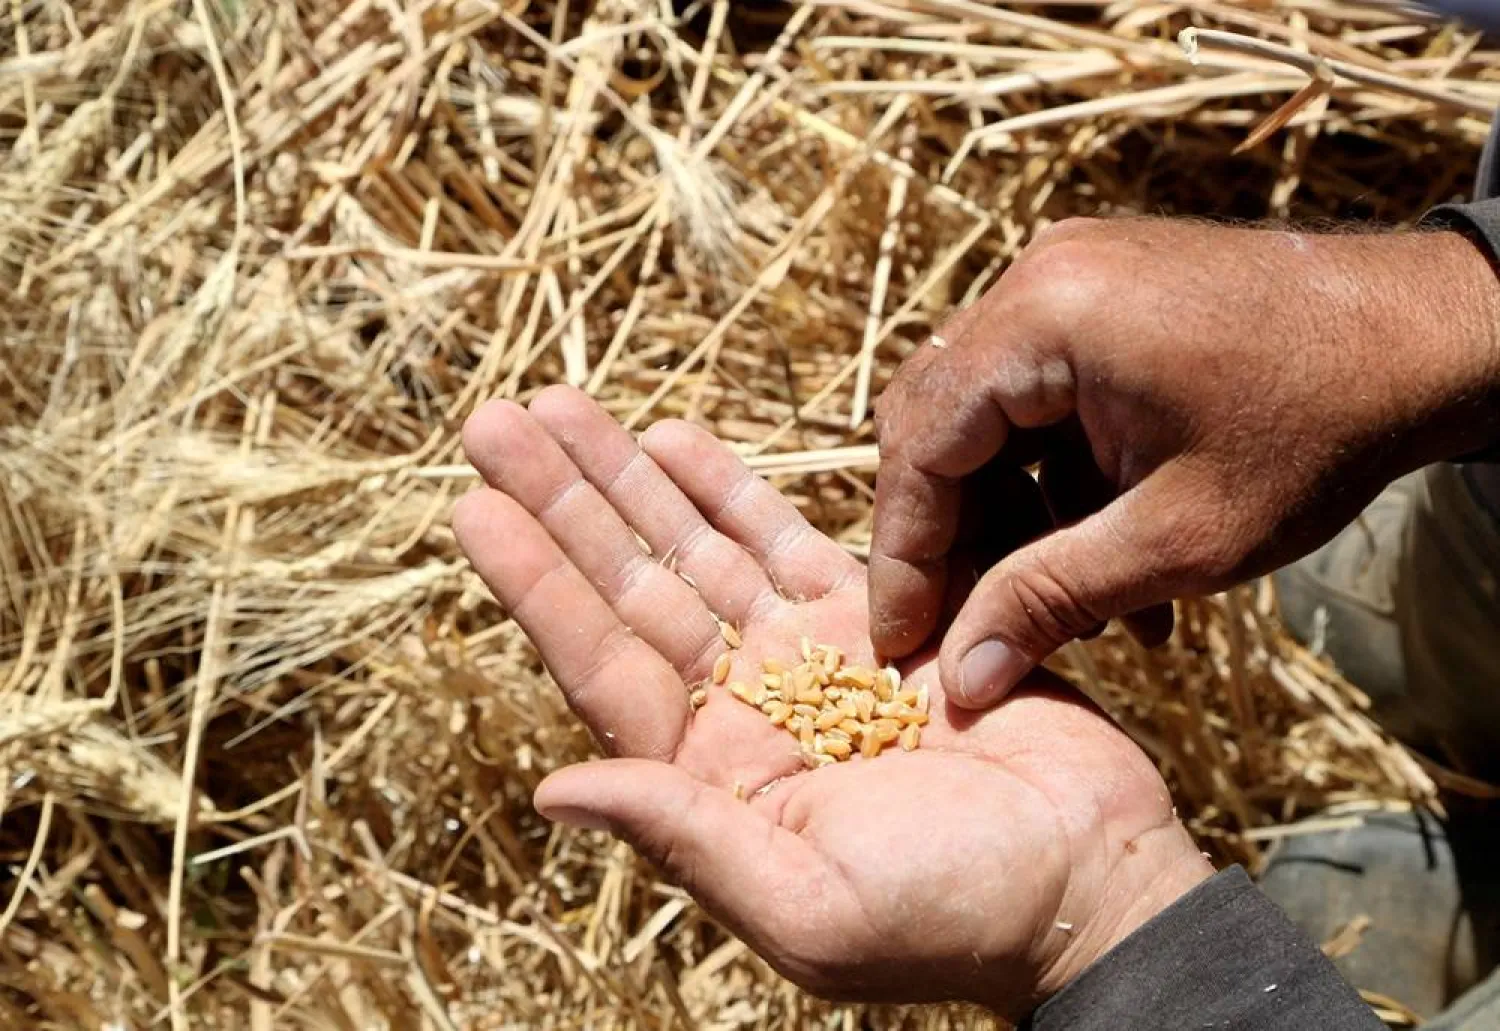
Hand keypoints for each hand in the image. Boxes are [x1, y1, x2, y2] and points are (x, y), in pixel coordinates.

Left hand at [454, 386, 1210, 1019]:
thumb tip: (553, 790)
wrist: (1089, 878)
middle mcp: (742, 708)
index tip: (475, 506)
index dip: (536, 582)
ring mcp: (805, 657)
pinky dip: (730, 489)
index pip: (599, 661)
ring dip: (631, 478)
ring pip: (697, 548)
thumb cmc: (954, 917)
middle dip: (565, 503)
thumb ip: (683, 833)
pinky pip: (785, 539)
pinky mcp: (876, 620)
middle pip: (631, 585)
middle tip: (495, 423)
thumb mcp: (806, 906)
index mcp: (710, 777)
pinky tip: (677, 439)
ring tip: (563, 410)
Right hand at [870, 217, 1499, 707]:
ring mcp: (1064, 278)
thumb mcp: (1182, 540)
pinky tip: (1093, 551)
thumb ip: (1052, 602)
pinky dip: (1047, 475)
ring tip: (1054, 606)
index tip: (898, 640)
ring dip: (1006, 514)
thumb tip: (961, 678)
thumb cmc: (1320, 428)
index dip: (903, 553)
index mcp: (1045, 317)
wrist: (1430, 335)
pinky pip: (1034, 394)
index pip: (921, 444)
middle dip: (948, 537)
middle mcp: (1035, 278)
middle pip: (937, 423)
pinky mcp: (1094, 296)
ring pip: (983, 415)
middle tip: (962, 628)